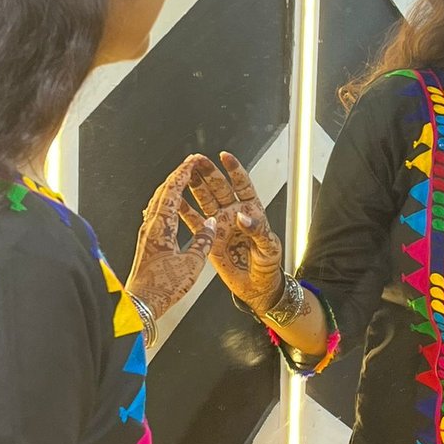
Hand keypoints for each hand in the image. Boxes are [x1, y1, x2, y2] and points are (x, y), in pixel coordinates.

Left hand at [125, 157, 216, 318]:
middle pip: (162, 191)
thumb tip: (211, 225)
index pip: (172, 191)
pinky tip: (171, 206)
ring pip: (158, 201)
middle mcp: (151, 226)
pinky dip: (167, 201)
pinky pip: (156, 213)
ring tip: (183, 180)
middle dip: (177, 175)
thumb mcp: (192, 265)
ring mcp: (146, 233)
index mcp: (161, 227)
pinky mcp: (146, 242)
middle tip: (191, 165)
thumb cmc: (163, 288)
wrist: (141, 305)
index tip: (193, 161)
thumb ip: (204, 241)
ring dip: (171, 187)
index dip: (183, 173)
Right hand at [179, 152, 283, 314]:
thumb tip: (242, 216)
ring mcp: (219, 224)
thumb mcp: (269, 247)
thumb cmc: (268, 265)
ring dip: (194, 186)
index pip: (242, 184)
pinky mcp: (208, 238)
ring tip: (183, 173)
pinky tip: (175, 200)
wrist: (256, 287)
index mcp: (252, 210)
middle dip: (208, 172)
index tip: (224, 156)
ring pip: (204, 199)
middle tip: (195, 160)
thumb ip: (257, 230)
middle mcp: (233, 213)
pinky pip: (194, 221)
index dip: (234, 169)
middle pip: (219, 187)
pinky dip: (184, 211)